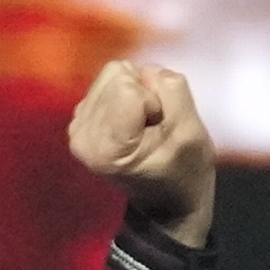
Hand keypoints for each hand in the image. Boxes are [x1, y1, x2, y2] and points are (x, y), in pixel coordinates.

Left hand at [70, 57, 214, 246]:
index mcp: (104, 147)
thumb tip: (146, 70)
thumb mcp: (190, 131)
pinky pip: (111, 79)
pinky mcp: (83, 116)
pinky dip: (129, 95)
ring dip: (138, 92)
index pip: (128, 86)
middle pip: (118, 73)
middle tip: (154, 126)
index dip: (155, 100)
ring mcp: (79, 126)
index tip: (159, 129)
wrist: (166, 199)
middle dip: (145, 92)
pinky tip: (135, 122)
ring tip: (146, 125)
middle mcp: (82, 135)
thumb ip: (171, 90)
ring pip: (115, 72)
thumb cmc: (182, 170)